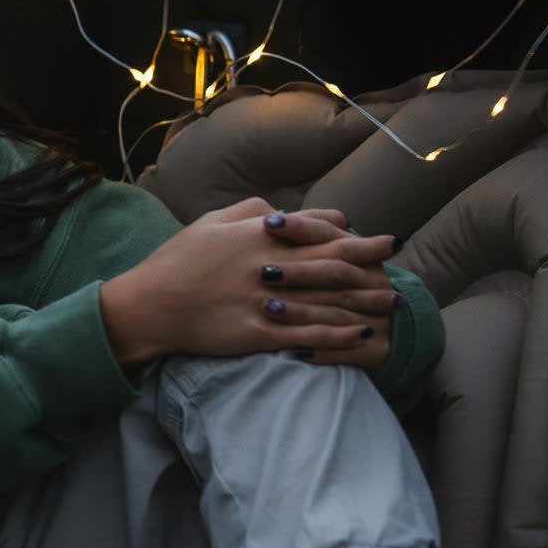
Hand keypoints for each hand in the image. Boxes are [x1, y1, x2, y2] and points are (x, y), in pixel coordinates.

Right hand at [99, 198, 399, 364]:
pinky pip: (307, 336)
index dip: (355, 237)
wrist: (149, 305)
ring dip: (364, 302)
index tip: (381, 240)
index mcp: (258, 236)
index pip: (319, 232)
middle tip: (398, 268)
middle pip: (333, 265)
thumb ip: (251, 211)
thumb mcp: (211, 222)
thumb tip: (287, 212)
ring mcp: (265, 303)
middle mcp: (269, 267)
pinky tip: (360, 336)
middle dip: (372, 266)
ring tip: (391, 303)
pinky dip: (337, 335)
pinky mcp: (258, 334)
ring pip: (327, 302)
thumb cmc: (177, 259)